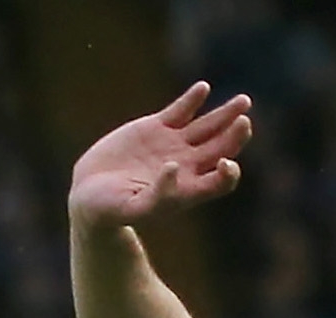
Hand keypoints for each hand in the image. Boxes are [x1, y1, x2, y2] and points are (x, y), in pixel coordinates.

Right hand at [67, 84, 252, 232]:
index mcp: (188, 191)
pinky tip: (203, 88)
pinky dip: (192, 99)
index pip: (221, 181)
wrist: (90, 194)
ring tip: (244, 101)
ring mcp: (173, 144)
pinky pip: (180, 110)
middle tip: (245, 122)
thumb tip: (174, 167)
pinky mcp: (156, 127)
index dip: (229, 172)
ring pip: (207, 126)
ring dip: (226, 114)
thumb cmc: (112, 210)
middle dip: (235, 136)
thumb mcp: (134, 209)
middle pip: (221, 149)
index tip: (226, 162)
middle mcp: (187, 166)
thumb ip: (158, 195)